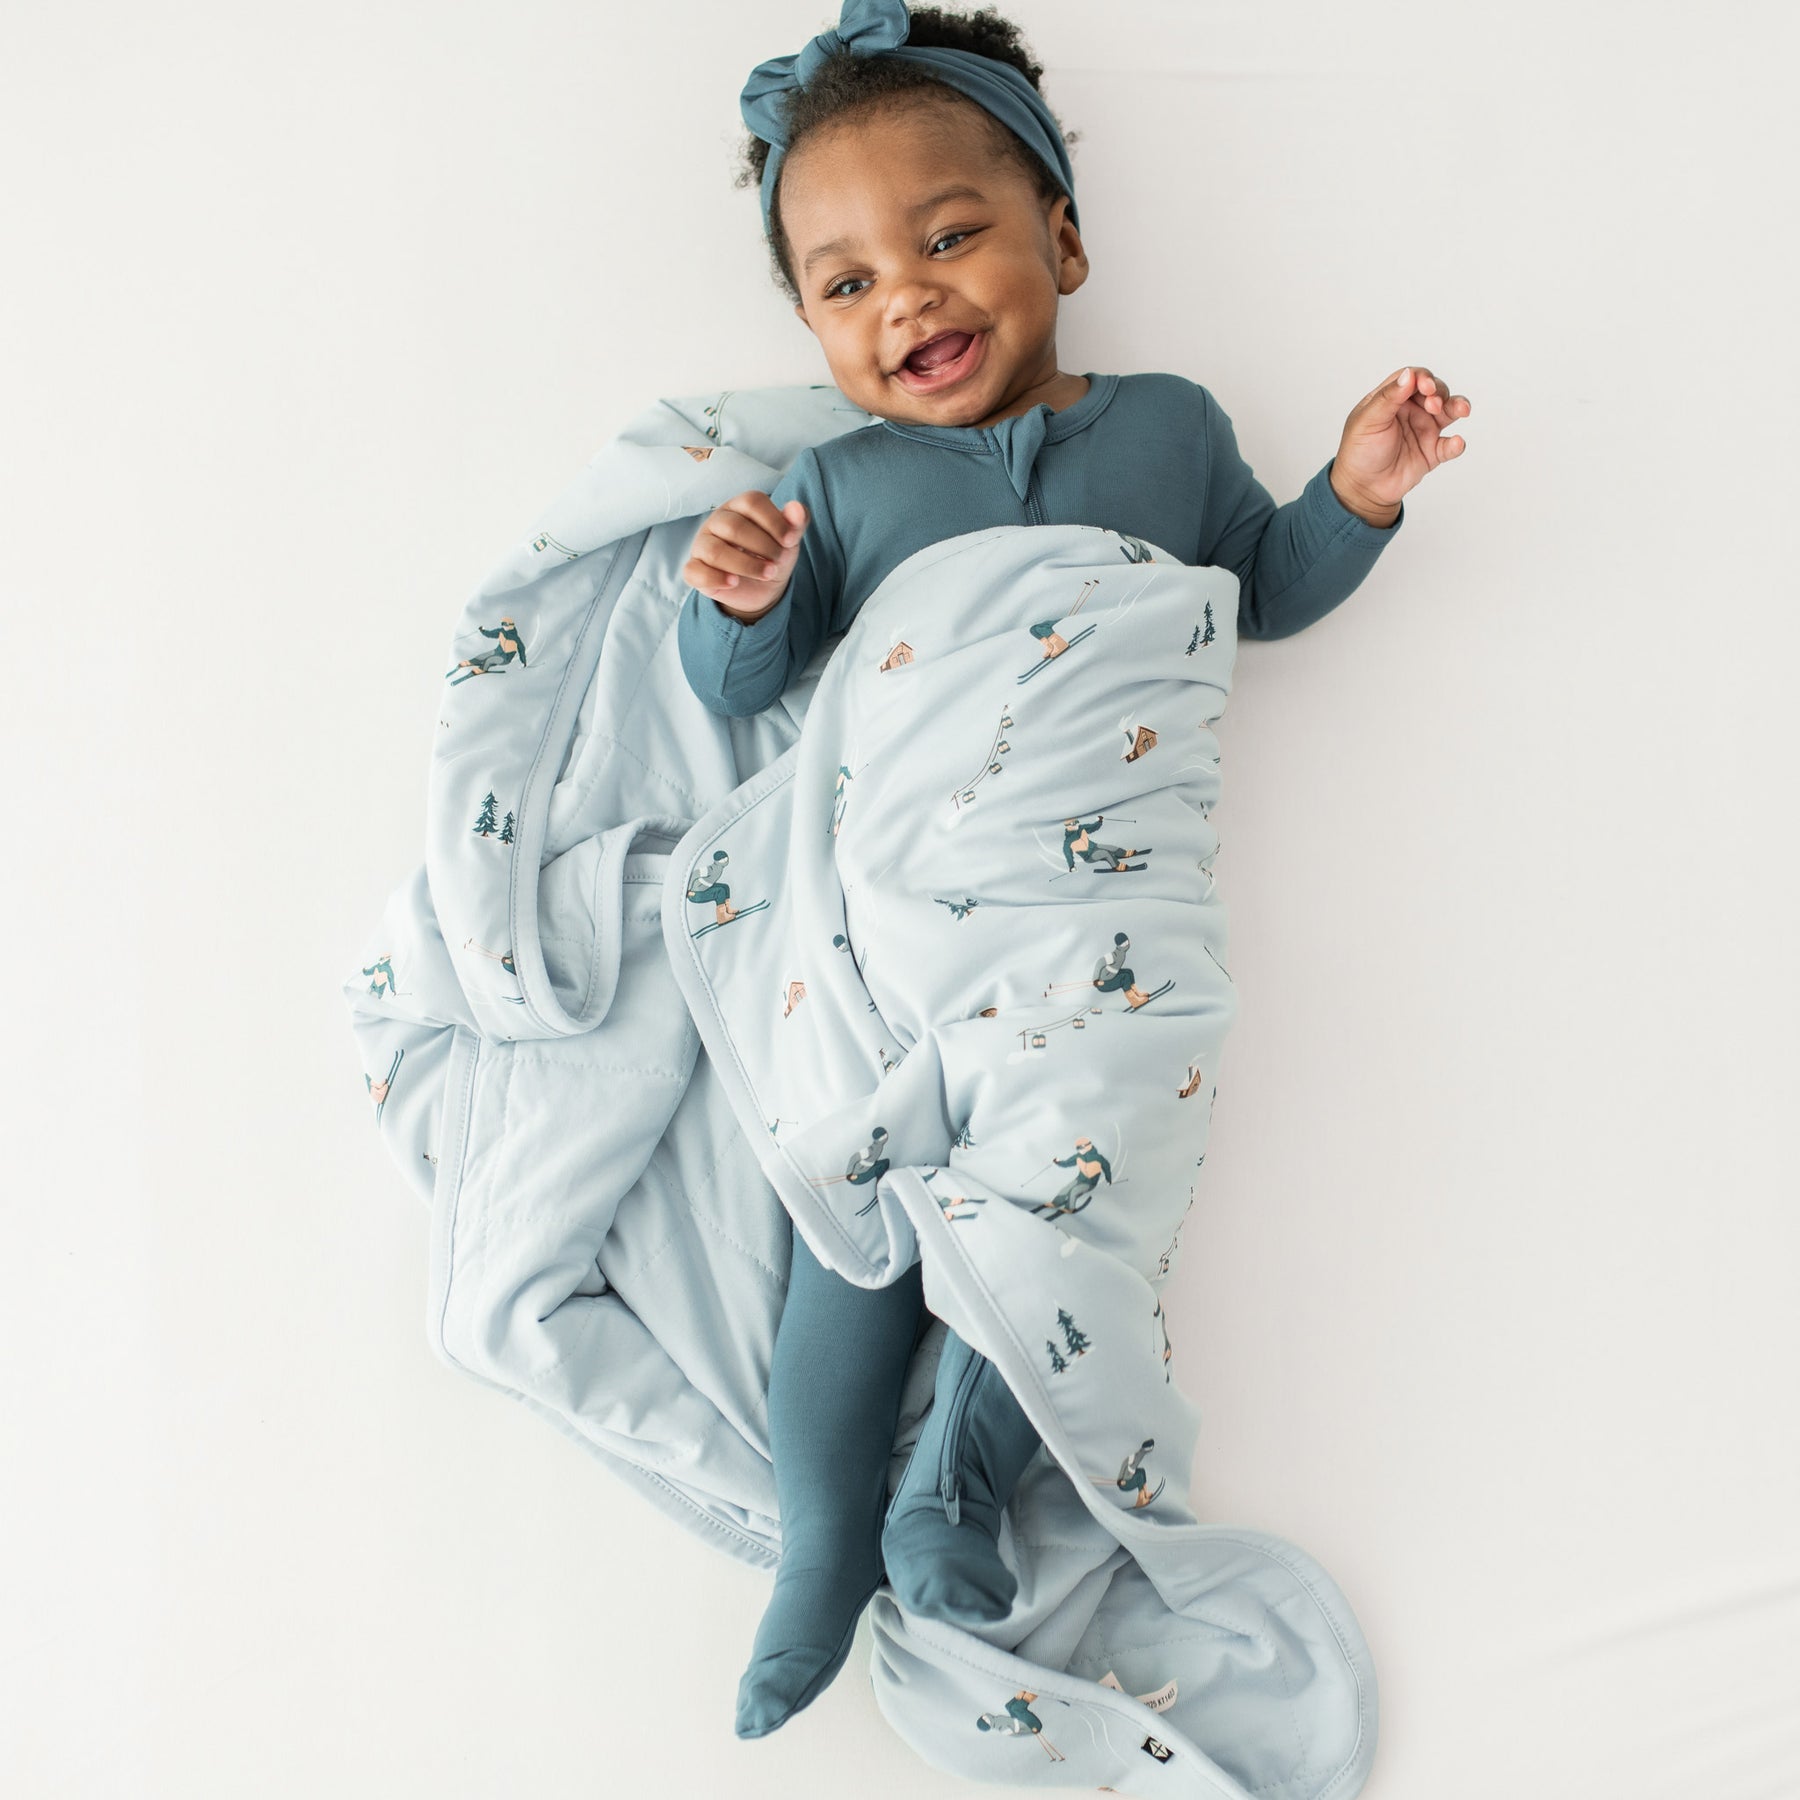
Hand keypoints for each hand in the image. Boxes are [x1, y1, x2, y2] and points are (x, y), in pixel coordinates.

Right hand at [683, 491, 808, 620]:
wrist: (761, 588)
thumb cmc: (772, 554)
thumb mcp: (788, 541)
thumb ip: (795, 524)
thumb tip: (798, 509)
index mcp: (740, 506)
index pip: (752, 502)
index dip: (773, 521)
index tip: (790, 540)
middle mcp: (718, 521)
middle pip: (733, 527)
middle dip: (762, 546)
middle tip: (778, 560)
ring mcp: (702, 544)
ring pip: (715, 551)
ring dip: (745, 565)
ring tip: (767, 573)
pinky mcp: (695, 569)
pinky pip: (695, 571)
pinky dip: (715, 578)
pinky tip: (734, 583)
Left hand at [1330, 367, 1471, 524]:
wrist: (1362, 489)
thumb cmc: (1359, 452)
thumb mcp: (1368, 421)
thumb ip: (1388, 398)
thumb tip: (1409, 375)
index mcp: (1392, 399)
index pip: (1413, 378)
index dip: (1423, 378)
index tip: (1426, 386)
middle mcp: (1411, 410)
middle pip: (1435, 391)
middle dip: (1440, 393)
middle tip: (1434, 405)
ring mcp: (1424, 429)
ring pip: (1449, 412)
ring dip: (1457, 407)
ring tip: (1461, 410)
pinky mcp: (1432, 451)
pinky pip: (1450, 445)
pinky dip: (1456, 443)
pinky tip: (1455, 443)